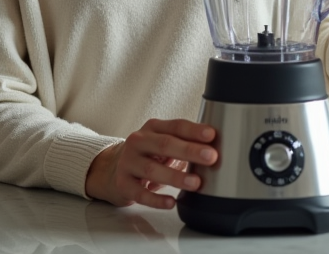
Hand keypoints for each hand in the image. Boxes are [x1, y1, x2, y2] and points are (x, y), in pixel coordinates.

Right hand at [84, 118, 217, 208]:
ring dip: (175, 176)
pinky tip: (171, 201)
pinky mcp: (123, 183)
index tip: (212, 135)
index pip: (176, 126)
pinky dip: (156, 199)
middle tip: (211, 157)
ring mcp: (128, 162)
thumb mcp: (164, 142)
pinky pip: (140, 193)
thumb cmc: (148, 154)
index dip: (194, 130)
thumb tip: (214, 150)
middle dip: (189, 151)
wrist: (114, 168)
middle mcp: (138, 141)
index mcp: (153, 128)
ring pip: (151, 169)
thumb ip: (185, 143)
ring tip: (195, 183)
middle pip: (164, 144)